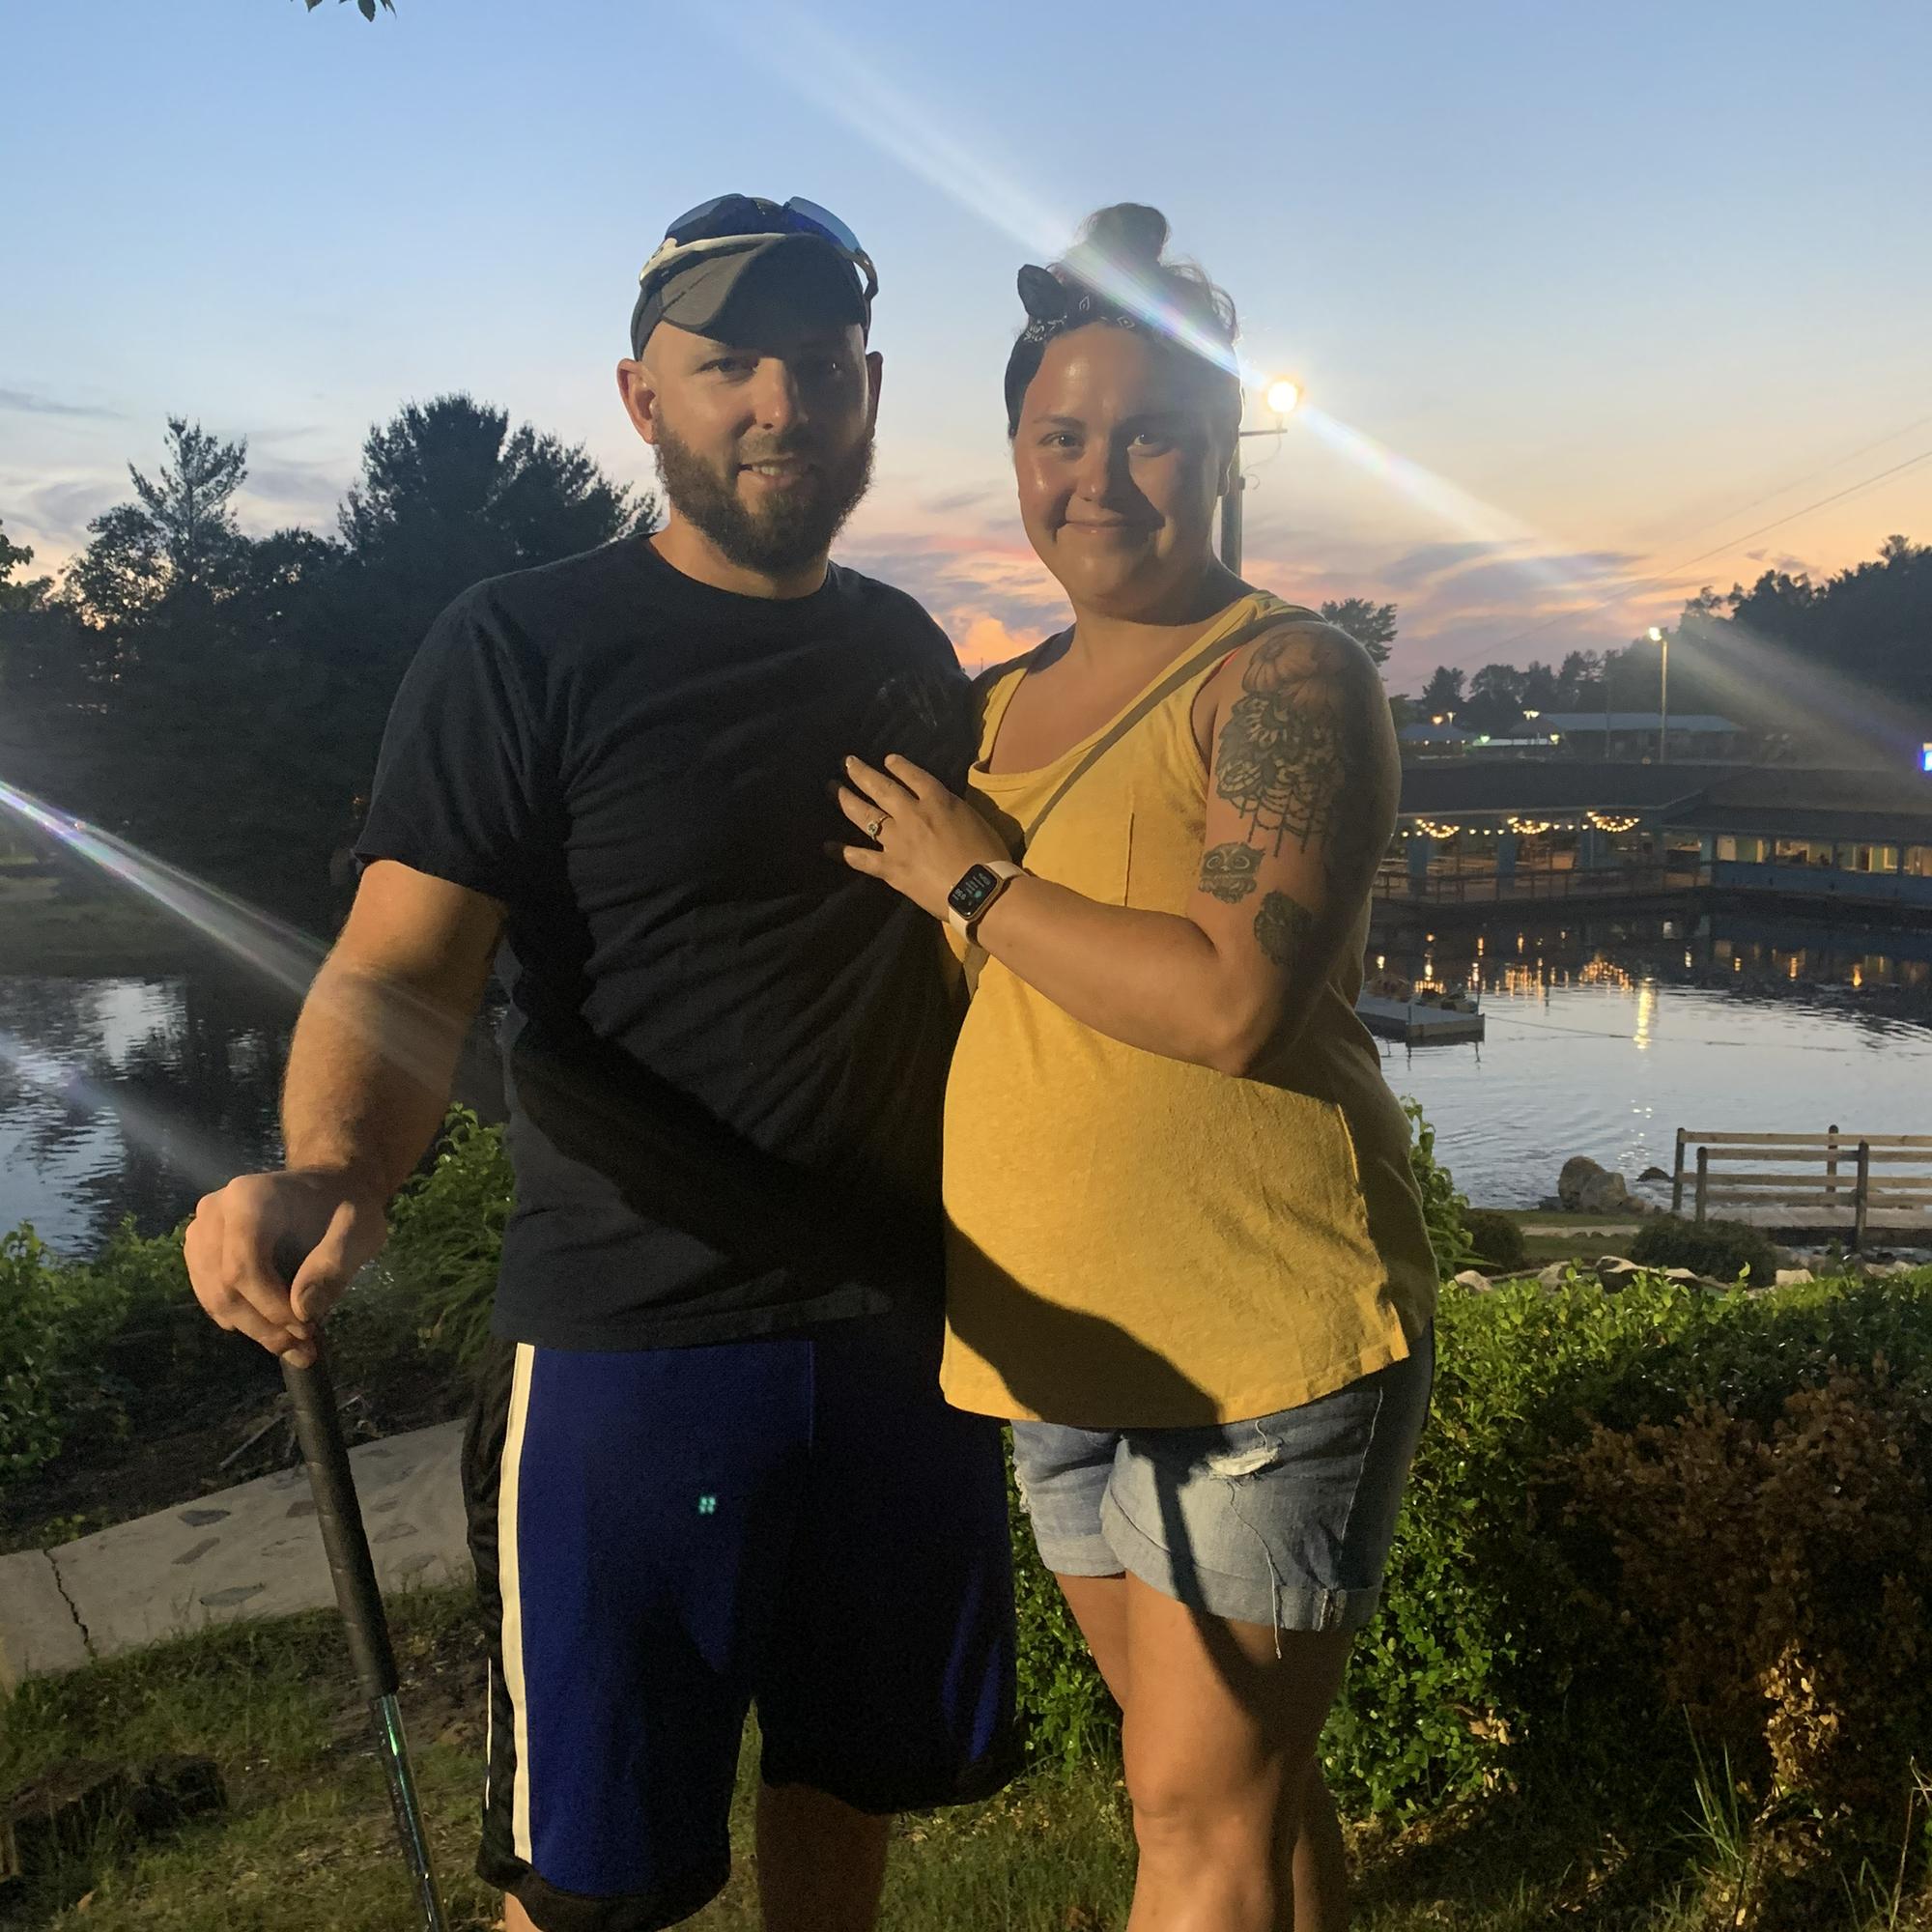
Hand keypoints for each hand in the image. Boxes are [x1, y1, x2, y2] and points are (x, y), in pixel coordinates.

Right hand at [184, 1169, 390, 1368]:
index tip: (307, 1328)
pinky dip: (241, 1319)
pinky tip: (273, 1330)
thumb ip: (333, 1265)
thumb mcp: (359, 1229)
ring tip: (295, 1347)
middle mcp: (214, 1211)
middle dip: (264, 1326)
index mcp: (249, 1198)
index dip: (271, 1306)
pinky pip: (211, 1296)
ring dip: (254, 1329)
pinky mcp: (199, 1251)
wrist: (327, 1188)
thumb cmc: (346, 1207)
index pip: (244, 1267)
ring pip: (215, 1297)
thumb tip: (303, 1311)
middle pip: (225, 1287)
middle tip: (304, 1350)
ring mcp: (200, 1231)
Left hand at [837, 754, 1009, 921]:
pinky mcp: (891, 867)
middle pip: (881, 788)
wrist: (980, 889)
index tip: (887, 759)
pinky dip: (843, 852)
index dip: (899, 766)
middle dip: (861, 773)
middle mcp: (912, 813)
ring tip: (831, 788)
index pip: (913, 775)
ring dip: (846, 799)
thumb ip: (953, 810)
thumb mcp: (975, 819)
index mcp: (938, 800)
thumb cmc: (988, 855)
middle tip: (846, 762)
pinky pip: (861, 858)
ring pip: (865, 815)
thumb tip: (942, 809)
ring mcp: (898, 840)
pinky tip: (827, 847)